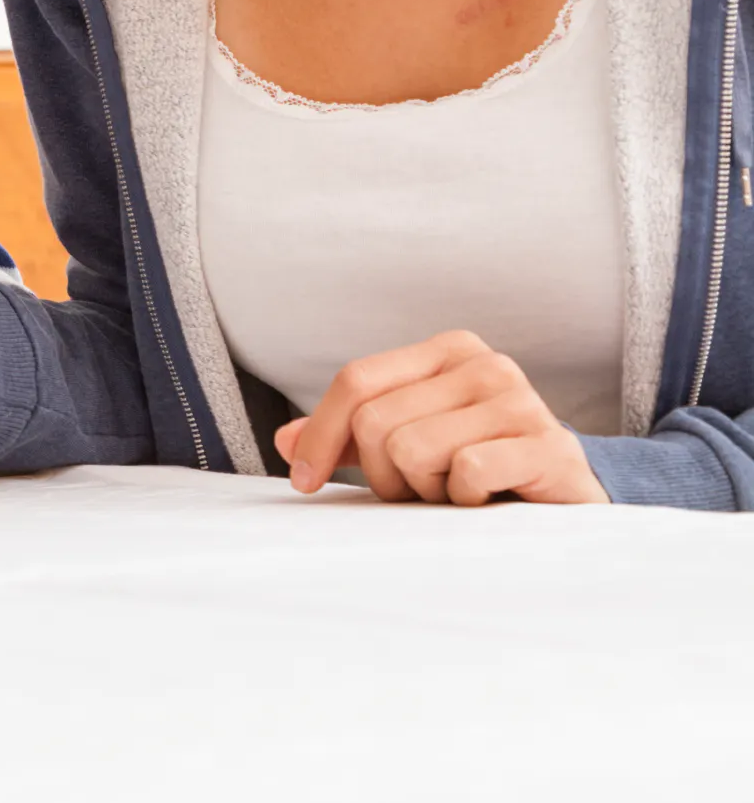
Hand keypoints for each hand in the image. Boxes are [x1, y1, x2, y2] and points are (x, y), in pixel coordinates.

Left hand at [275, 331, 607, 505]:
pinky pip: (466, 473)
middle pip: (376, 422)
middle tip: (421, 491)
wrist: (570, 503)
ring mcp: (521, 401)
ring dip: (425, 491)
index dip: (320, 434)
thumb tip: (284, 442)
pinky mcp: (550, 446)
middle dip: (384, 475)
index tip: (302, 481)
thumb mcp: (409, 446)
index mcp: (447, 350)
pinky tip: (490, 501)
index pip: (356, 381)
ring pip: (412, 449)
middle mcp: (485, 363)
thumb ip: (349, 438)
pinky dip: (464, 501)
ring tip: (459, 493)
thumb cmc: (481, 472)